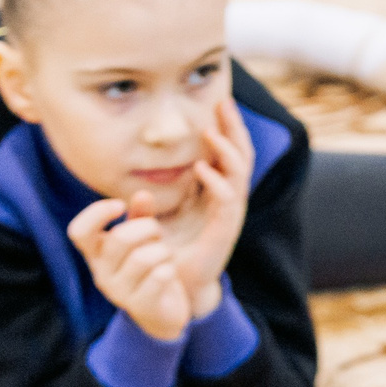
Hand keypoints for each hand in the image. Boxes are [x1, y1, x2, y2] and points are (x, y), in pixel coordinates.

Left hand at [65, 99, 253, 337]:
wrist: (176, 285)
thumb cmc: (167, 249)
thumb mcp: (158, 212)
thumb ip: (155, 192)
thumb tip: (144, 175)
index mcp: (215, 191)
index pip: (228, 151)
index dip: (227, 126)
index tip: (219, 100)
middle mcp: (228, 199)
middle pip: (240, 155)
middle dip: (234, 128)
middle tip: (224, 102)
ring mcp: (230, 215)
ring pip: (239, 174)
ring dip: (227, 150)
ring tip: (211, 131)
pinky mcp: (225, 231)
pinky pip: (228, 202)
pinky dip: (217, 183)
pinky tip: (203, 168)